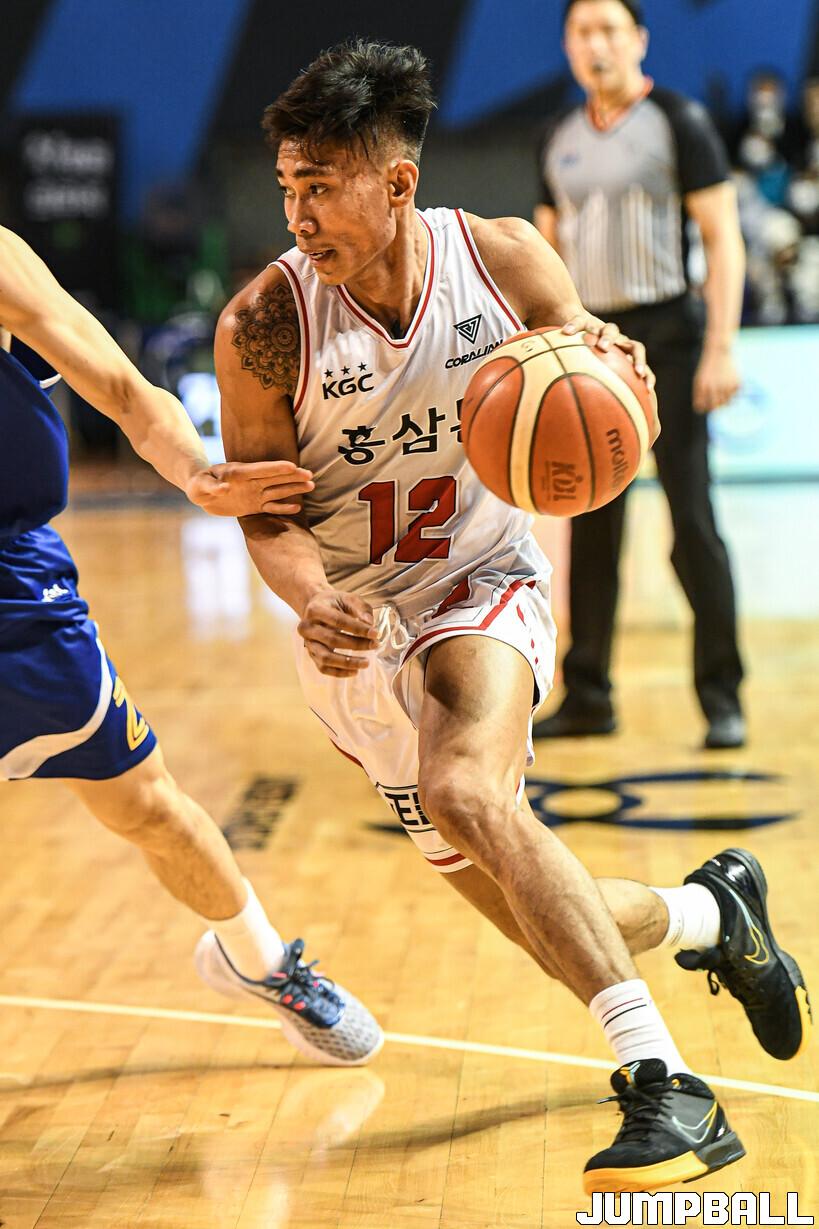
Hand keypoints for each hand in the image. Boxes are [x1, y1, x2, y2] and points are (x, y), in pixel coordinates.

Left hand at [185, 460, 313, 516]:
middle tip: (310, 475)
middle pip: (275, 478)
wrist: (202, 491)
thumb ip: (211, 487)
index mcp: (239, 473)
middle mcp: (251, 482)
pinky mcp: (254, 505)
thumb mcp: (199, 485)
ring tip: (310, 485)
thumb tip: (224, 489)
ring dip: (293, 488)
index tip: (292, 466)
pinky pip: (271, 507)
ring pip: (277, 491)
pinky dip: (282, 508)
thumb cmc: (199, 485)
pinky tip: (297, 507)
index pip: (260, 469)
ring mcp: (254, 493)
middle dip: (292, 477)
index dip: (276, 468)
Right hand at [298, 589, 379, 677]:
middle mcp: (307, 627)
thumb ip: (361, 608)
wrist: (315, 607)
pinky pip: (323, 668)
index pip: (338, 621)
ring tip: (366, 663)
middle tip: (375, 645)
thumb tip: (370, 623)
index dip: (358, 628)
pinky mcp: (311, 654)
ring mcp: (308, 643)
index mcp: (315, 609)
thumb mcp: (348, 597)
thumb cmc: (334, 603)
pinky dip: (339, 672)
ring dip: (348, 663)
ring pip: (326, 658)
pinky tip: (355, 671)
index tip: (375, 633)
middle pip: (332, 640)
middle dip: (356, 644)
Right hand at [562, 312, 658, 443]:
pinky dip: (574, 325)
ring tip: (603, 346)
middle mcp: (614, 343)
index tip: (648, 388)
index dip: (646, 374)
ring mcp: (600, 329)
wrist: (562, 321)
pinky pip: (579, 321)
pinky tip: (565, 333)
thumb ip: (588, 399)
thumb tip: (584, 431)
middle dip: (637, 358)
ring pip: (611, 328)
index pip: (640, 366)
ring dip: (610, 337)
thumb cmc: (571, 361)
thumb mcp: (581, 380)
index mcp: (620, 356)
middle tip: (635, 372)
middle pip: (635, 347)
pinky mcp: (582, 319)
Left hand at [693, 347, 739, 412]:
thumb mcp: (699, 380)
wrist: (719, 351)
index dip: (704, 407)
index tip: (707, 404)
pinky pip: (736, 395)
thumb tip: (703, 410)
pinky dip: (734, 391)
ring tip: (724, 388)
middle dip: (716, 406)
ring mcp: (726, 385)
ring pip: (727, 403)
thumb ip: (700, 395)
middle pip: (716, 407)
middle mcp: (714, 387)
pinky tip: (730, 382)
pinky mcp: (737, 383)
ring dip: (725, 399)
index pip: (702, 407)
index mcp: (702, 387)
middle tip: (718, 399)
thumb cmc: (708, 368)